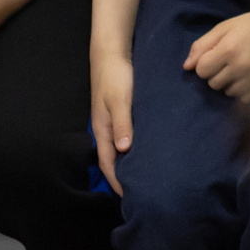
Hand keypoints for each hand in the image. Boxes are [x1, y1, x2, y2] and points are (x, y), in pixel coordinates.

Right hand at [91, 44, 133, 194]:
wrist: (112, 53)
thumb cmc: (116, 76)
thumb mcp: (120, 99)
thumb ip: (122, 123)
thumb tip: (124, 150)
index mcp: (103, 129)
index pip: (108, 163)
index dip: (117, 180)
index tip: (130, 196)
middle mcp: (106, 128)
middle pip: (112, 159)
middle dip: (122, 176)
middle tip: (141, 190)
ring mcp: (112, 120)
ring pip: (119, 148)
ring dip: (129, 162)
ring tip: (145, 174)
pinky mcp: (120, 112)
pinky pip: (125, 136)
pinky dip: (133, 147)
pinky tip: (146, 148)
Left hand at [185, 0, 249, 101]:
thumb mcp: (224, 28)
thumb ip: (202, 45)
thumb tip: (187, 67)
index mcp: (229, 49)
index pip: (202, 71)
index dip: (206, 63)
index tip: (216, 56)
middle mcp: (241, 66)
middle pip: (213, 83)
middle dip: (217, 74)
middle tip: (230, 61)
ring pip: (228, 92)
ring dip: (230, 82)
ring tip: (242, 67)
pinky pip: (244, 97)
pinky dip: (244, 89)